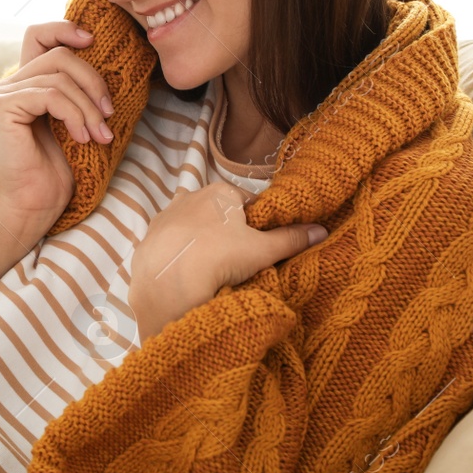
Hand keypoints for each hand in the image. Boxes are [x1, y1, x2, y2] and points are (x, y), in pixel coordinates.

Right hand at [0, 20, 114, 226]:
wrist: (36, 205)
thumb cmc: (57, 169)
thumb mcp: (75, 120)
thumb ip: (76, 90)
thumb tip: (104, 62)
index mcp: (26, 83)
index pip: (38, 35)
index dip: (64, 28)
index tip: (92, 40)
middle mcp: (10, 85)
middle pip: (59, 55)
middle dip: (92, 81)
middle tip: (108, 114)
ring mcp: (2, 95)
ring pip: (59, 77)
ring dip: (88, 106)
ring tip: (99, 134)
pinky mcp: (3, 108)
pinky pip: (50, 95)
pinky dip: (74, 114)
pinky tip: (81, 137)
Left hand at [128, 180, 326, 337]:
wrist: (168, 281)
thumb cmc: (220, 257)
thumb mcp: (263, 250)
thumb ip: (292, 239)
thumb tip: (323, 230)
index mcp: (221, 192)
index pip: (248, 203)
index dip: (258, 226)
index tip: (260, 248)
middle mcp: (190, 195)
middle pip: (220, 215)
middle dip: (230, 234)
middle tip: (239, 263)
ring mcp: (166, 215)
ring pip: (195, 229)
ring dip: (204, 244)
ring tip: (212, 272)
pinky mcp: (149, 236)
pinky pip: (173, 244)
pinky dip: (182, 255)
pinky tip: (188, 273)